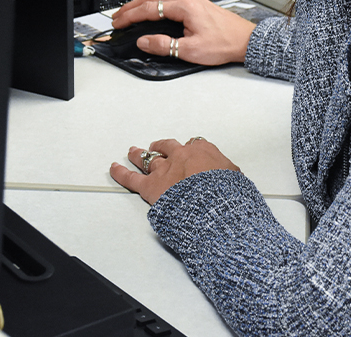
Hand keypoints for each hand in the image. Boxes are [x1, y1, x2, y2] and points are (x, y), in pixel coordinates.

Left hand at [109, 137, 238, 204]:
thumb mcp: (236, 179)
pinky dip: (120, 172)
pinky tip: (114, 168)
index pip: (195, 146)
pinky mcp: (150, 186)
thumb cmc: (226, 193)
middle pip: (168, 147)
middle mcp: (181, 156)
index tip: (191, 152)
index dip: (191, 150)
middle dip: (162, 147)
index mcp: (203, 151)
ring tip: (133, 152)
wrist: (213, 205)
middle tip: (158, 147)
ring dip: (139, 155)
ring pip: (148, 159)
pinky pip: (130, 177)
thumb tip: (234, 179)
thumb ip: (229, 175)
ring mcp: (164, 170)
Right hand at [111, 0, 255, 65]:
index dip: (130, 16)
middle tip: (117, 18)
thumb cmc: (225, 43)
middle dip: (131, 7)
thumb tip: (144, 41)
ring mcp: (192, 0)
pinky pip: (168, 0)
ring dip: (142, 5)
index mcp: (185, 6)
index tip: (119, 23)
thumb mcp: (191, 50)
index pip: (150, 8)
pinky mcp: (196, 5)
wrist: (245, 40)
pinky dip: (154, 6)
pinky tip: (150, 13)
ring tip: (128, 14)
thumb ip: (165, 45)